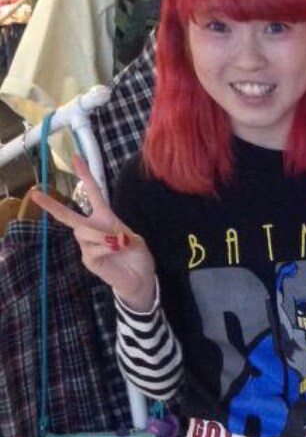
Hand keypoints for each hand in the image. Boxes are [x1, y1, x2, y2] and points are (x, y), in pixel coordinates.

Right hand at [31, 155, 155, 310]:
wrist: (140, 279)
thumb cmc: (138, 257)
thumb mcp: (137, 241)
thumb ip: (126, 236)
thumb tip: (113, 239)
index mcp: (105, 218)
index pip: (93, 193)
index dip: (85, 175)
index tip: (76, 157)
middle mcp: (93, 229)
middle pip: (68, 215)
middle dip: (51, 205)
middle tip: (35, 193)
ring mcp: (88, 245)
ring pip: (83, 232)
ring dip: (100, 236)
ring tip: (118, 244)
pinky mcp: (88, 260)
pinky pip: (90, 250)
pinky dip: (105, 248)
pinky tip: (115, 251)